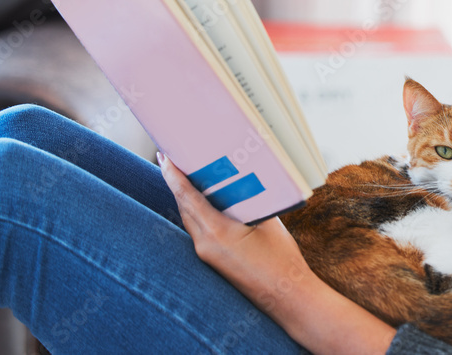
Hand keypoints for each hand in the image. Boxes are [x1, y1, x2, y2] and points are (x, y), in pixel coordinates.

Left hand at [157, 151, 396, 353]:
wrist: (287, 296)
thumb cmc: (281, 258)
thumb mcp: (268, 221)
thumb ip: (250, 201)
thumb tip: (241, 182)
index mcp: (216, 231)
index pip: (186, 196)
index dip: (173, 175)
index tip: (165, 156)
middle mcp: (205, 244)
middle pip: (183, 206)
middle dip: (176, 182)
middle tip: (174, 158)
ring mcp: (206, 254)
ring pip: (189, 219)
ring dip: (186, 197)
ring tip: (188, 175)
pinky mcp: (213, 260)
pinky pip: (199, 230)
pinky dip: (197, 212)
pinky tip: (206, 202)